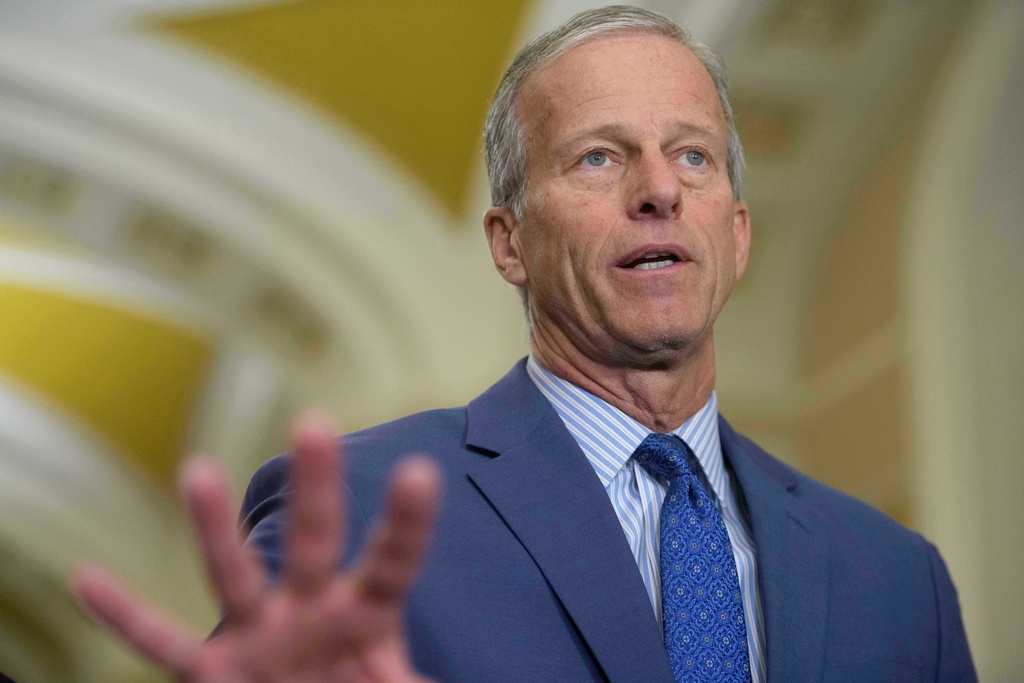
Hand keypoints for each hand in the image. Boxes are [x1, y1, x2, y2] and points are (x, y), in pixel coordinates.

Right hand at [72, 413, 439, 681]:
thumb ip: (419, 680)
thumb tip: (491, 677)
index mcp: (366, 614)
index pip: (392, 561)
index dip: (406, 524)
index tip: (419, 469)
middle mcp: (308, 611)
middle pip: (313, 541)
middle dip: (316, 490)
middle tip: (315, 423)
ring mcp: (257, 637)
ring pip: (232, 576)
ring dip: (213, 529)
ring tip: (196, 469)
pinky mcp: (212, 673)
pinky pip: (160, 644)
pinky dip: (125, 616)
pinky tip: (85, 578)